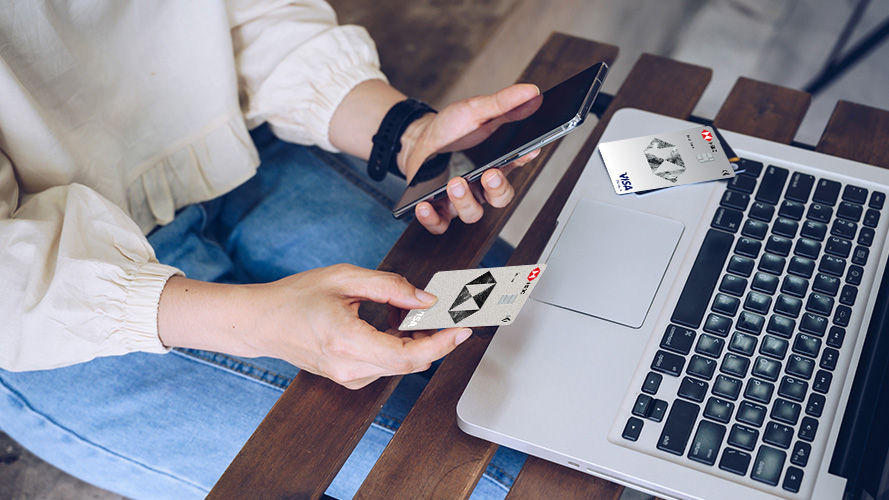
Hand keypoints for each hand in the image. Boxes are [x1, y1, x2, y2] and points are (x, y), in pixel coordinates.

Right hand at [158, 264, 471, 388]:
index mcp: (347, 341)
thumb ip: (390, 286)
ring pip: (400, 364)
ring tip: (404, 310)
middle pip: (410, 363)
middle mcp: (349, 367)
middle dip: (433, 338)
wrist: (262, 322)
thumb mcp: (345, 278)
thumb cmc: (295, 297)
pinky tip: (391, 323)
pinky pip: (386, 365)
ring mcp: (348, 377)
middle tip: (443, 312)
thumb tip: (425, 298)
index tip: (461, 330)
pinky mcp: (349, 377)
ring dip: (414, 339)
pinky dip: (398, 345)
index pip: (408, 354)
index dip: (441, 344)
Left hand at [398, 84, 541, 233]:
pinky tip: (425, 206)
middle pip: (500, 198)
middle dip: (498, 189)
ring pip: (473, 213)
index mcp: (497, 162)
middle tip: (489, 174)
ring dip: (465, 201)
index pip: (517, 165)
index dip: (524, 160)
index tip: (528, 151)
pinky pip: (440, 224)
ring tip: (454, 183)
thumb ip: (502, 104)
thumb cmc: (450, 129)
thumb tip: (530, 92)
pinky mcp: (439, 208)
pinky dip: (432, 220)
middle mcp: (482, 185)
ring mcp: (461, 199)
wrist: (418, 139)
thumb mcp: (475, 110)